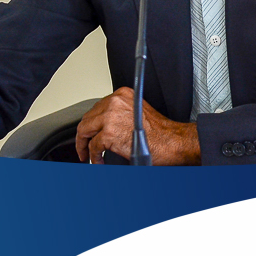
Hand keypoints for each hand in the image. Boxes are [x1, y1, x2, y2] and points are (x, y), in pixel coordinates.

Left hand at [75, 87, 199, 164]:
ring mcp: (111, 117)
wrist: (171, 141)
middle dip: (84, 134)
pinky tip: (98, 161)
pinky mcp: (109, 133)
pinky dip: (93, 156)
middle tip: (84, 146)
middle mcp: (115, 102)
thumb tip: (105, 125)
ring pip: (85, 130)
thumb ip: (121, 113)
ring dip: (84, 145)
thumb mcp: (137, 113)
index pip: (97, 107)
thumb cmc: (160, 132)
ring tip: (88, 155)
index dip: (92, 123)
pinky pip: (93, 146)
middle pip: (88, 118)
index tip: (90, 132)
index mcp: (122, 94)